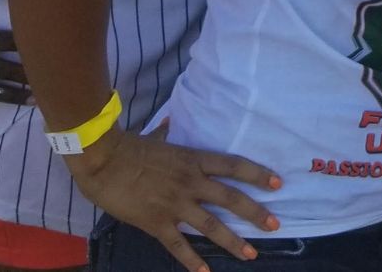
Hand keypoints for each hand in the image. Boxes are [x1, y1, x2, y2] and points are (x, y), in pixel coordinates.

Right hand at [69, 120, 281, 271]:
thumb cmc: (130, 146)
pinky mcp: (157, 223)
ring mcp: (175, 204)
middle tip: (275, 226)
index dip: (258, 174)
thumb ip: (170, 135)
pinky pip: (179, 246)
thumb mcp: (158, 137)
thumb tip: (172, 123)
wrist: (104, 160)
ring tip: (251, 254)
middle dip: (255, 213)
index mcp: (194, 159)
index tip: (277, 184)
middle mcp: (191, 182)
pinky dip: (192, 261)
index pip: (234, 166)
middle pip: (231, 198)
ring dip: (233, 241)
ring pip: (212, 226)